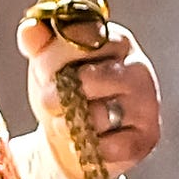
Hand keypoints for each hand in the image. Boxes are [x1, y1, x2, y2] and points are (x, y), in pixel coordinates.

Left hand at [19, 17, 161, 178]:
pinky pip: (110, 146)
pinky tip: (88, 143)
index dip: (52, 57)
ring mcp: (146, 102)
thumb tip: (30, 30)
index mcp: (115, 40)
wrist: (74, 141)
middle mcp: (137, 67)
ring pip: (97, 115)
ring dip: (71, 125)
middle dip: (55, 96)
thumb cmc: (66, 95)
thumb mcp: (47, 64)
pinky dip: (90, 149)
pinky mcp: (147, 136)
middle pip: (87, 78)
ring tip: (69, 123)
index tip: (44, 71)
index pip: (82, 38)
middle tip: (50, 102)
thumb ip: (38, 43)